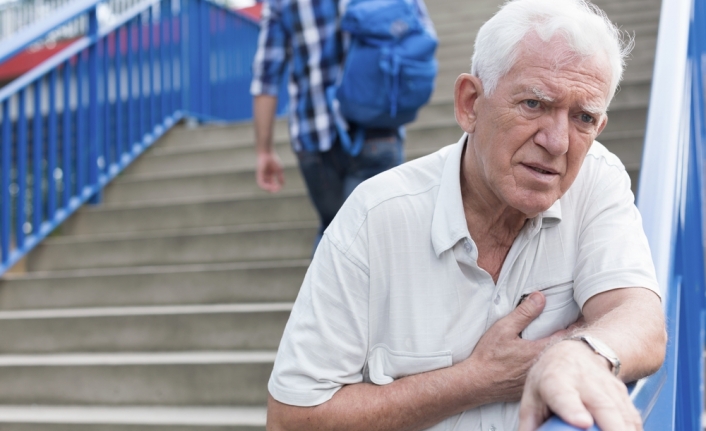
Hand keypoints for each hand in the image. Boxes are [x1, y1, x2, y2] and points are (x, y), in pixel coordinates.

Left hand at [256, 151, 284, 192]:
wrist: (268, 153)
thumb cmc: (273, 159)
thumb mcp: (279, 170)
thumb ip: (280, 178)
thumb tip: (282, 185)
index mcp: (270, 175)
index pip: (272, 184)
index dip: (276, 187)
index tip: (280, 188)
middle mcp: (265, 176)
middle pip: (268, 186)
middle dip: (272, 189)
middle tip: (276, 190)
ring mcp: (262, 175)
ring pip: (263, 186)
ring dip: (268, 189)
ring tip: (272, 190)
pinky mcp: (259, 174)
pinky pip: (260, 183)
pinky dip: (265, 187)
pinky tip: (269, 188)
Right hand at [462, 292, 567, 403]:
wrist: (476, 382)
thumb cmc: (488, 355)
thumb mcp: (504, 328)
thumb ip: (524, 313)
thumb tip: (540, 297)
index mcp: (538, 351)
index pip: (566, 337)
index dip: (574, 327)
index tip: (580, 319)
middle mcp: (542, 367)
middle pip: (563, 353)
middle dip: (570, 342)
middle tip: (576, 330)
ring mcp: (537, 380)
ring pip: (555, 366)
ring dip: (559, 358)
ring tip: (564, 347)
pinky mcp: (531, 388)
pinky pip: (545, 377)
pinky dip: (548, 370)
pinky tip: (545, 365)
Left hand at [518, 340, 641, 430]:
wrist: (576, 352)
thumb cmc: (550, 377)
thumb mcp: (532, 395)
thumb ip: (530, 422)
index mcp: (556, 381)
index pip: (564, 396)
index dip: (573, 410)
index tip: (582, 422)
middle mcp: (585, 382)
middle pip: (604, 408)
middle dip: (613, 429)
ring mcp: (607, 386)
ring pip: (623, 413)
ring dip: (627, 430)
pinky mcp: (623, 394)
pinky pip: (632, 417)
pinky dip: (634, 429)